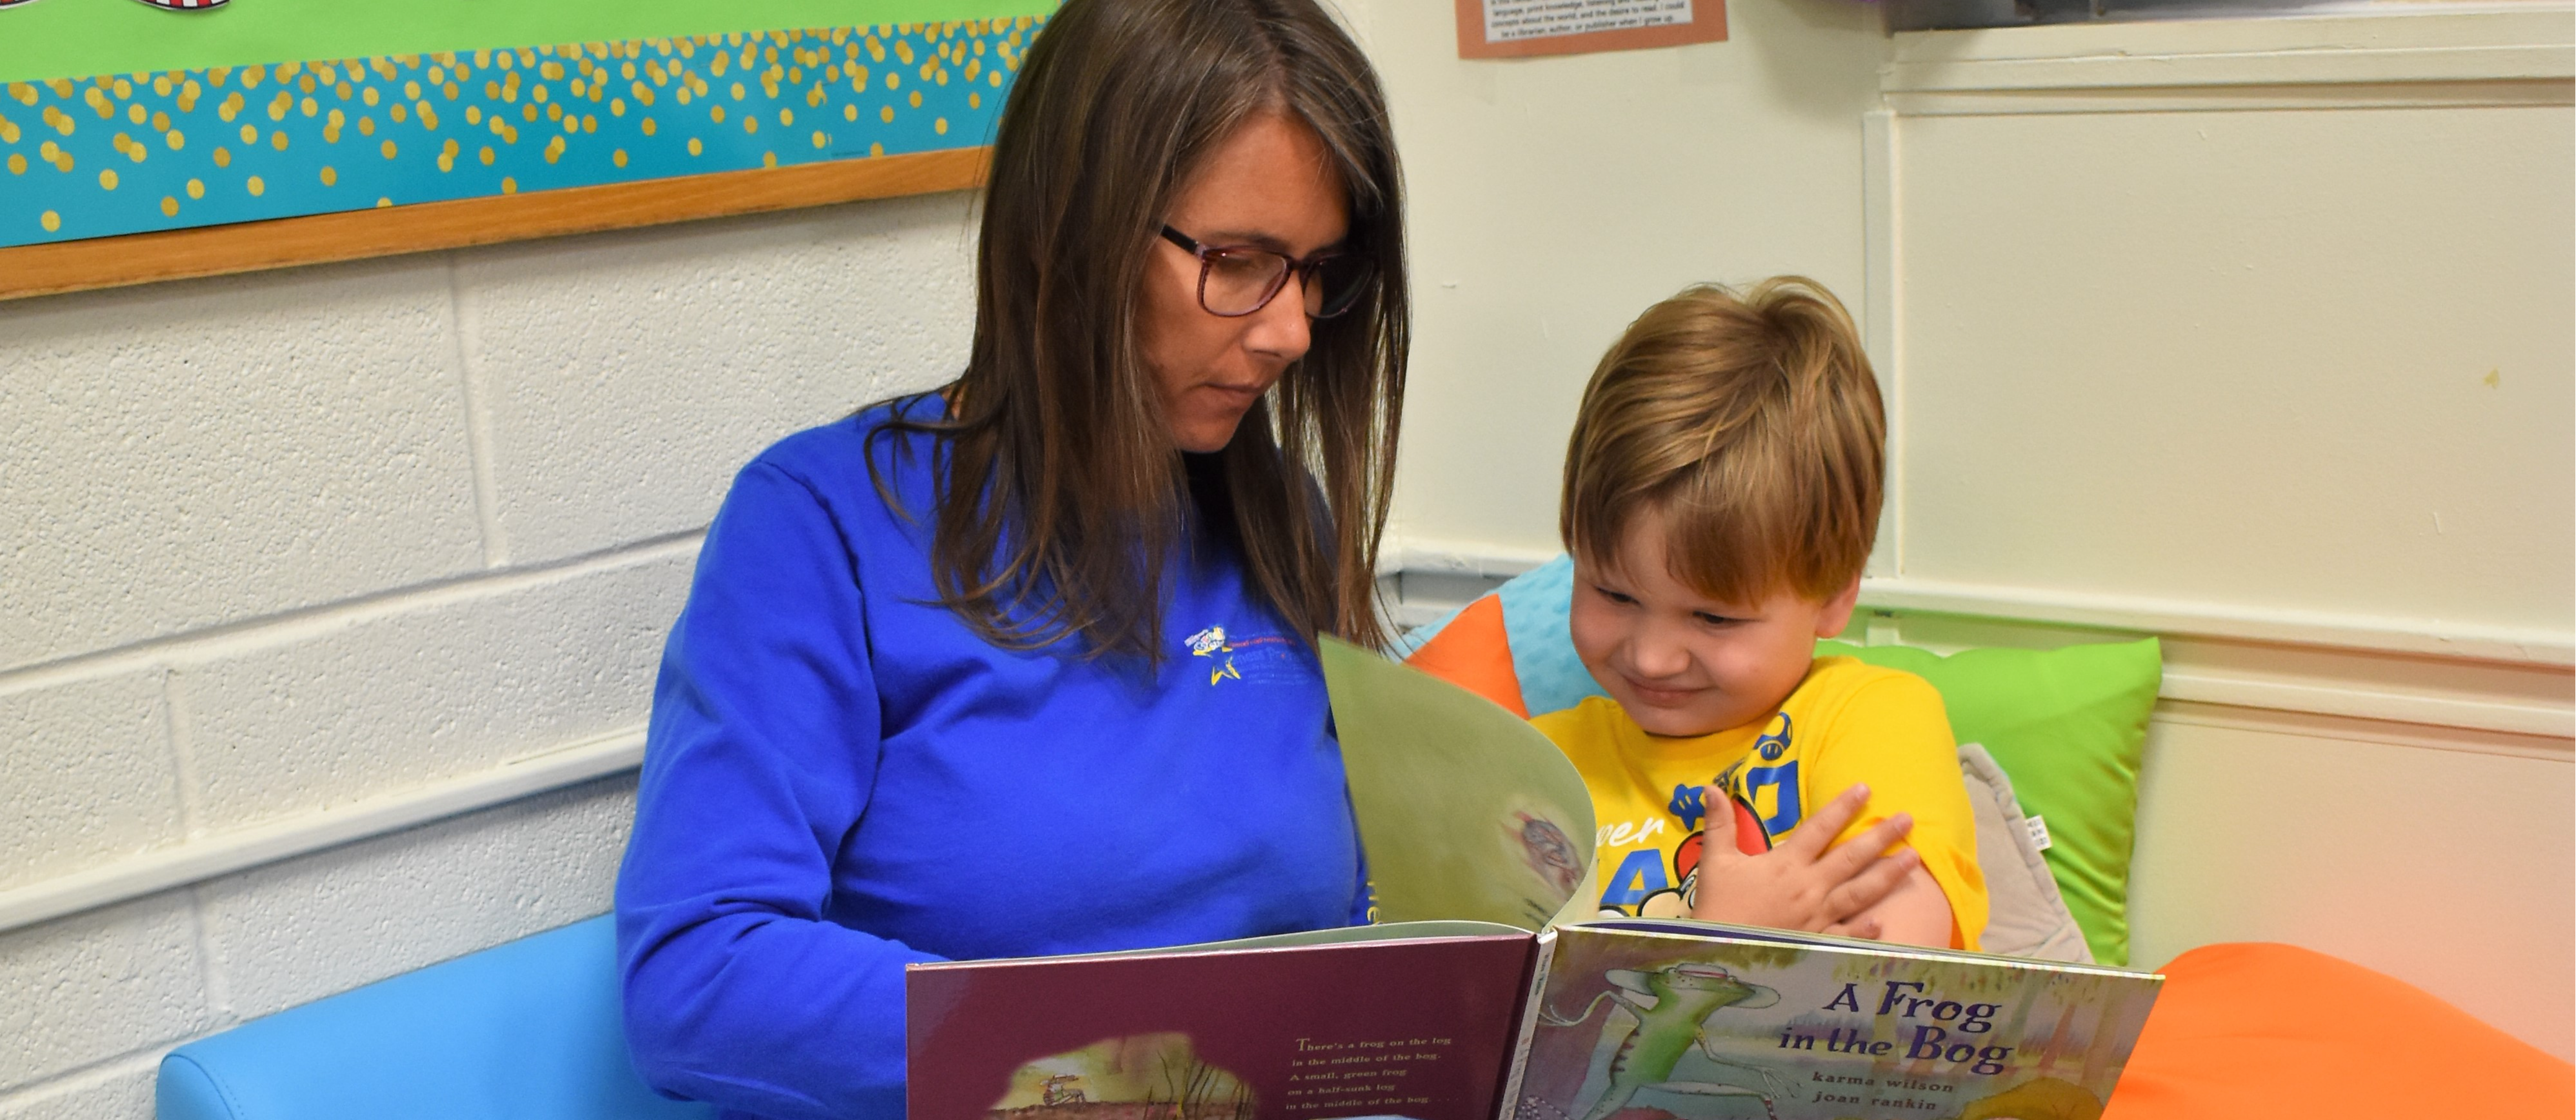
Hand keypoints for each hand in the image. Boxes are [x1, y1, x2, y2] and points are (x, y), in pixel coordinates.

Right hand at [1688, 782, 1918, 938]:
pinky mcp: (1818, 942)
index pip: (1819, 828)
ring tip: (1913, 859)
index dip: (1842, 807)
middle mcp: (1809, 888)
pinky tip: (1884, 920)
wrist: (1717, 953)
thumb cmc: (1717, 906)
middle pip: (1850, 857)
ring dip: (1888, 875)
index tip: (1865, 788)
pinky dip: (1866, 929)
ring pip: (1860, 892)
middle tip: (1907, 818)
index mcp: (1785, 864)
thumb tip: (1709, 788)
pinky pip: (1847, 935)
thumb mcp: (1715, 862)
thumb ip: (1719, 824)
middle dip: (1880, 836)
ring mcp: (1818, 917)